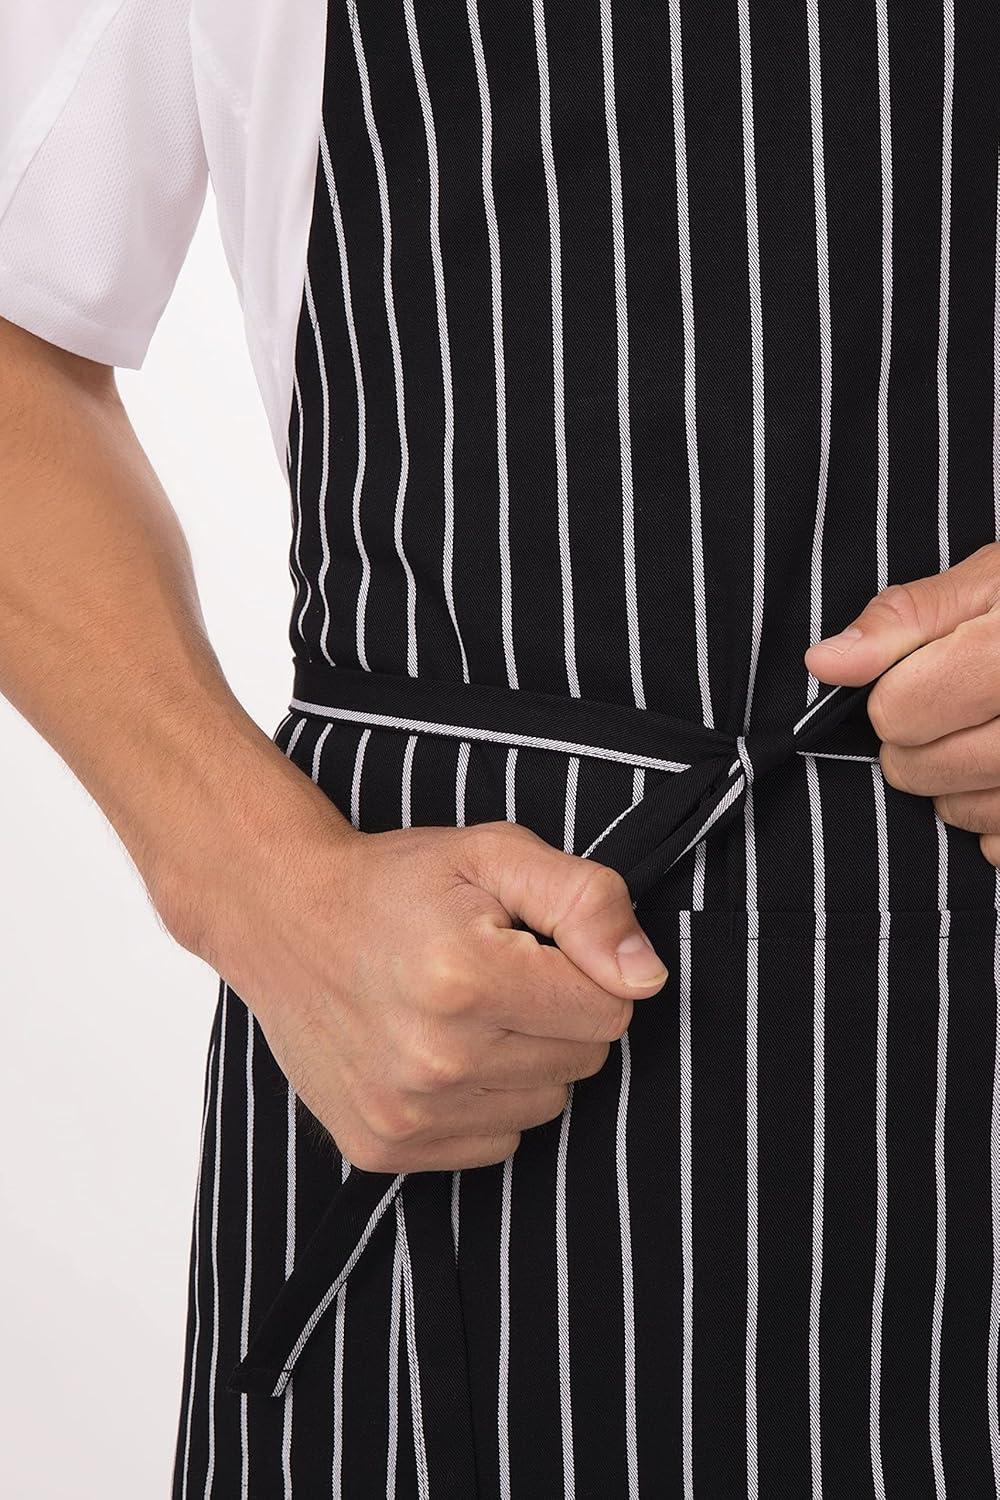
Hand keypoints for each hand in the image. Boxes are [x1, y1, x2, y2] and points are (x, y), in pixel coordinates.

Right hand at [165, 801, 667, 1174]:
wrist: (282, 919)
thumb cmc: (397, 883)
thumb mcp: (496, 855)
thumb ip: (586, 901)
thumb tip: (646, 977)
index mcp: (469, 978)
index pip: (611, 1010)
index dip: (586, 969)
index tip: (532, 945)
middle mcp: (437, 1059)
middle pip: (583, 1062)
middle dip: (556, 1014)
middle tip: (492, 971)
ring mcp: (407, 1113)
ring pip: (545, 1105)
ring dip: (523, 1060)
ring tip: (462, 1010)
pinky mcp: (384, 1148)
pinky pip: (496, 1142)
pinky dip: (484, 1101)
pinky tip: (438, 1051)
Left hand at [804, 541, 999, 865]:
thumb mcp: (988, 582)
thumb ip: (903, 619)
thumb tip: (824, 663)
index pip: (900, 710)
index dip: (894, 696)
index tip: (918, 679)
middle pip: (928, 769)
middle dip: (914, 748)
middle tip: (941, 717)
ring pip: (970, 813)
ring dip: (952, 789)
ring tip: (976, 743)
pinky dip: (995, 823)